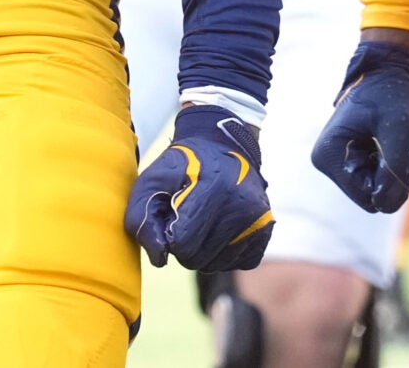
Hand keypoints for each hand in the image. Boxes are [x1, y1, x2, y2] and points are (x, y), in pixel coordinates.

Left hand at [124, 105, 274, 271]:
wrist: (224, 144)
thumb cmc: (183, 165)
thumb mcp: (153, 179)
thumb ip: (142, 217)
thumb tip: (159, 258)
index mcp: (214, 189)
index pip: (182, 244)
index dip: (168, 235)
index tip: (172, 216)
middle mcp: (242, 206)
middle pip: (197, 259)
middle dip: (184, 245)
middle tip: (187, 218)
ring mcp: (259, 220)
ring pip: (216, 264)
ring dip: (203, 251)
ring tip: (203, 221)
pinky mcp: (267, 230)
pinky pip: (238, 262)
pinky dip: (224, 253)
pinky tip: (221, 230)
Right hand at [310, 40, 408, 213]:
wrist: (386, 68)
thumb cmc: (392, 94)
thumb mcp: (398, 131)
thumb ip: (394, 171)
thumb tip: (385, 205)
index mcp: (328, 155)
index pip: (368, 198)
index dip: (391, 181)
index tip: (398, 149)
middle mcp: (324, 161)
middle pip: (368, 195)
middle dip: (388, 175)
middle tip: (395, 142)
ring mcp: (333, 159)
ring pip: (371, 187)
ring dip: (388, 168)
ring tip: (390, 138)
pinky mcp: (343, 157)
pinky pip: (370, 177)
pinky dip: (384, 163)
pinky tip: (385, 139)